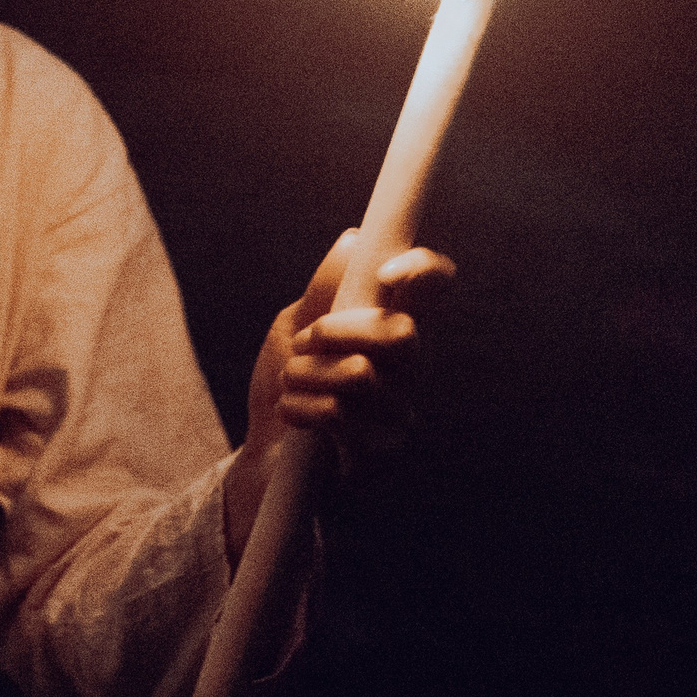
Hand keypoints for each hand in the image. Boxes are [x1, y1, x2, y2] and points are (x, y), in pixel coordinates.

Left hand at [225, 228, 456, 554]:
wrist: (265, 458)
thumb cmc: (288, 388)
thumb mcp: (293, 330)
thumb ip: (324, 292)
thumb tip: (354, 239)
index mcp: (389, 329)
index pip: (432, 289)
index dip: (423, 271)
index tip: (386, 271)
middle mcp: (407, 371)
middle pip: (403, 334)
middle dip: (338, 331)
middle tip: (304, 343)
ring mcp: (401, 414)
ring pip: (361, 375)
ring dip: (305, 374)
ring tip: (289, 383)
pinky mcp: (384, 455)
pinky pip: (341, 415)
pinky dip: (301, 407)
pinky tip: (292, 416)